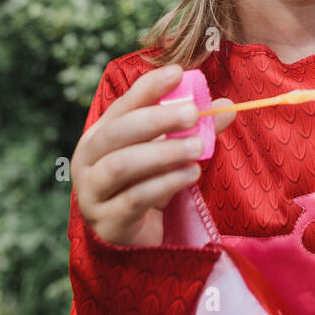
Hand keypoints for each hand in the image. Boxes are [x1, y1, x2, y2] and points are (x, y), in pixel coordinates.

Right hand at [71, 64, 236, 247]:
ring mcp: (93, 193)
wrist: (131, 241)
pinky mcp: (108, 222)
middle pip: (118, 132)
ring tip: (198, 147)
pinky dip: (166, 183)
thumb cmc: (147, 187)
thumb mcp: (168, 155)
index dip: (149, 88)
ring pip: (123, 165)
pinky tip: (191, 174)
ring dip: (164, 152)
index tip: (178, 72)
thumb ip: (193, 130)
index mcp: (100, 136)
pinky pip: (135, 198)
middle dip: (157, 119)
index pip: (123, 105)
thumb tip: (226, 106)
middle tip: (194, 113)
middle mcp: (88, 160)